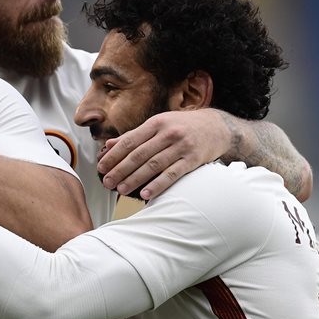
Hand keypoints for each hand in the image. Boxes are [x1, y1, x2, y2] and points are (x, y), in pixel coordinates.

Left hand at [96, 110, 230, 199]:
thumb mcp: (159, 124)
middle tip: (106, 182)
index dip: (114, 155)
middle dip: (120, 169)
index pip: (130, 141)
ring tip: (121, 190)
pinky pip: (173, 174)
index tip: (101, 167)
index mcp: (156, 123)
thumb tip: (109, 145)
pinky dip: (158, 185)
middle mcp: (168, 133)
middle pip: (139, 154)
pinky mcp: (193, 159)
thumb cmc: (182, 126)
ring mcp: (181, 146)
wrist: (217, 127)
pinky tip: (146, 195)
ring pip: (153, 165)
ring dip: (135, 179)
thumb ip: (134, 136)